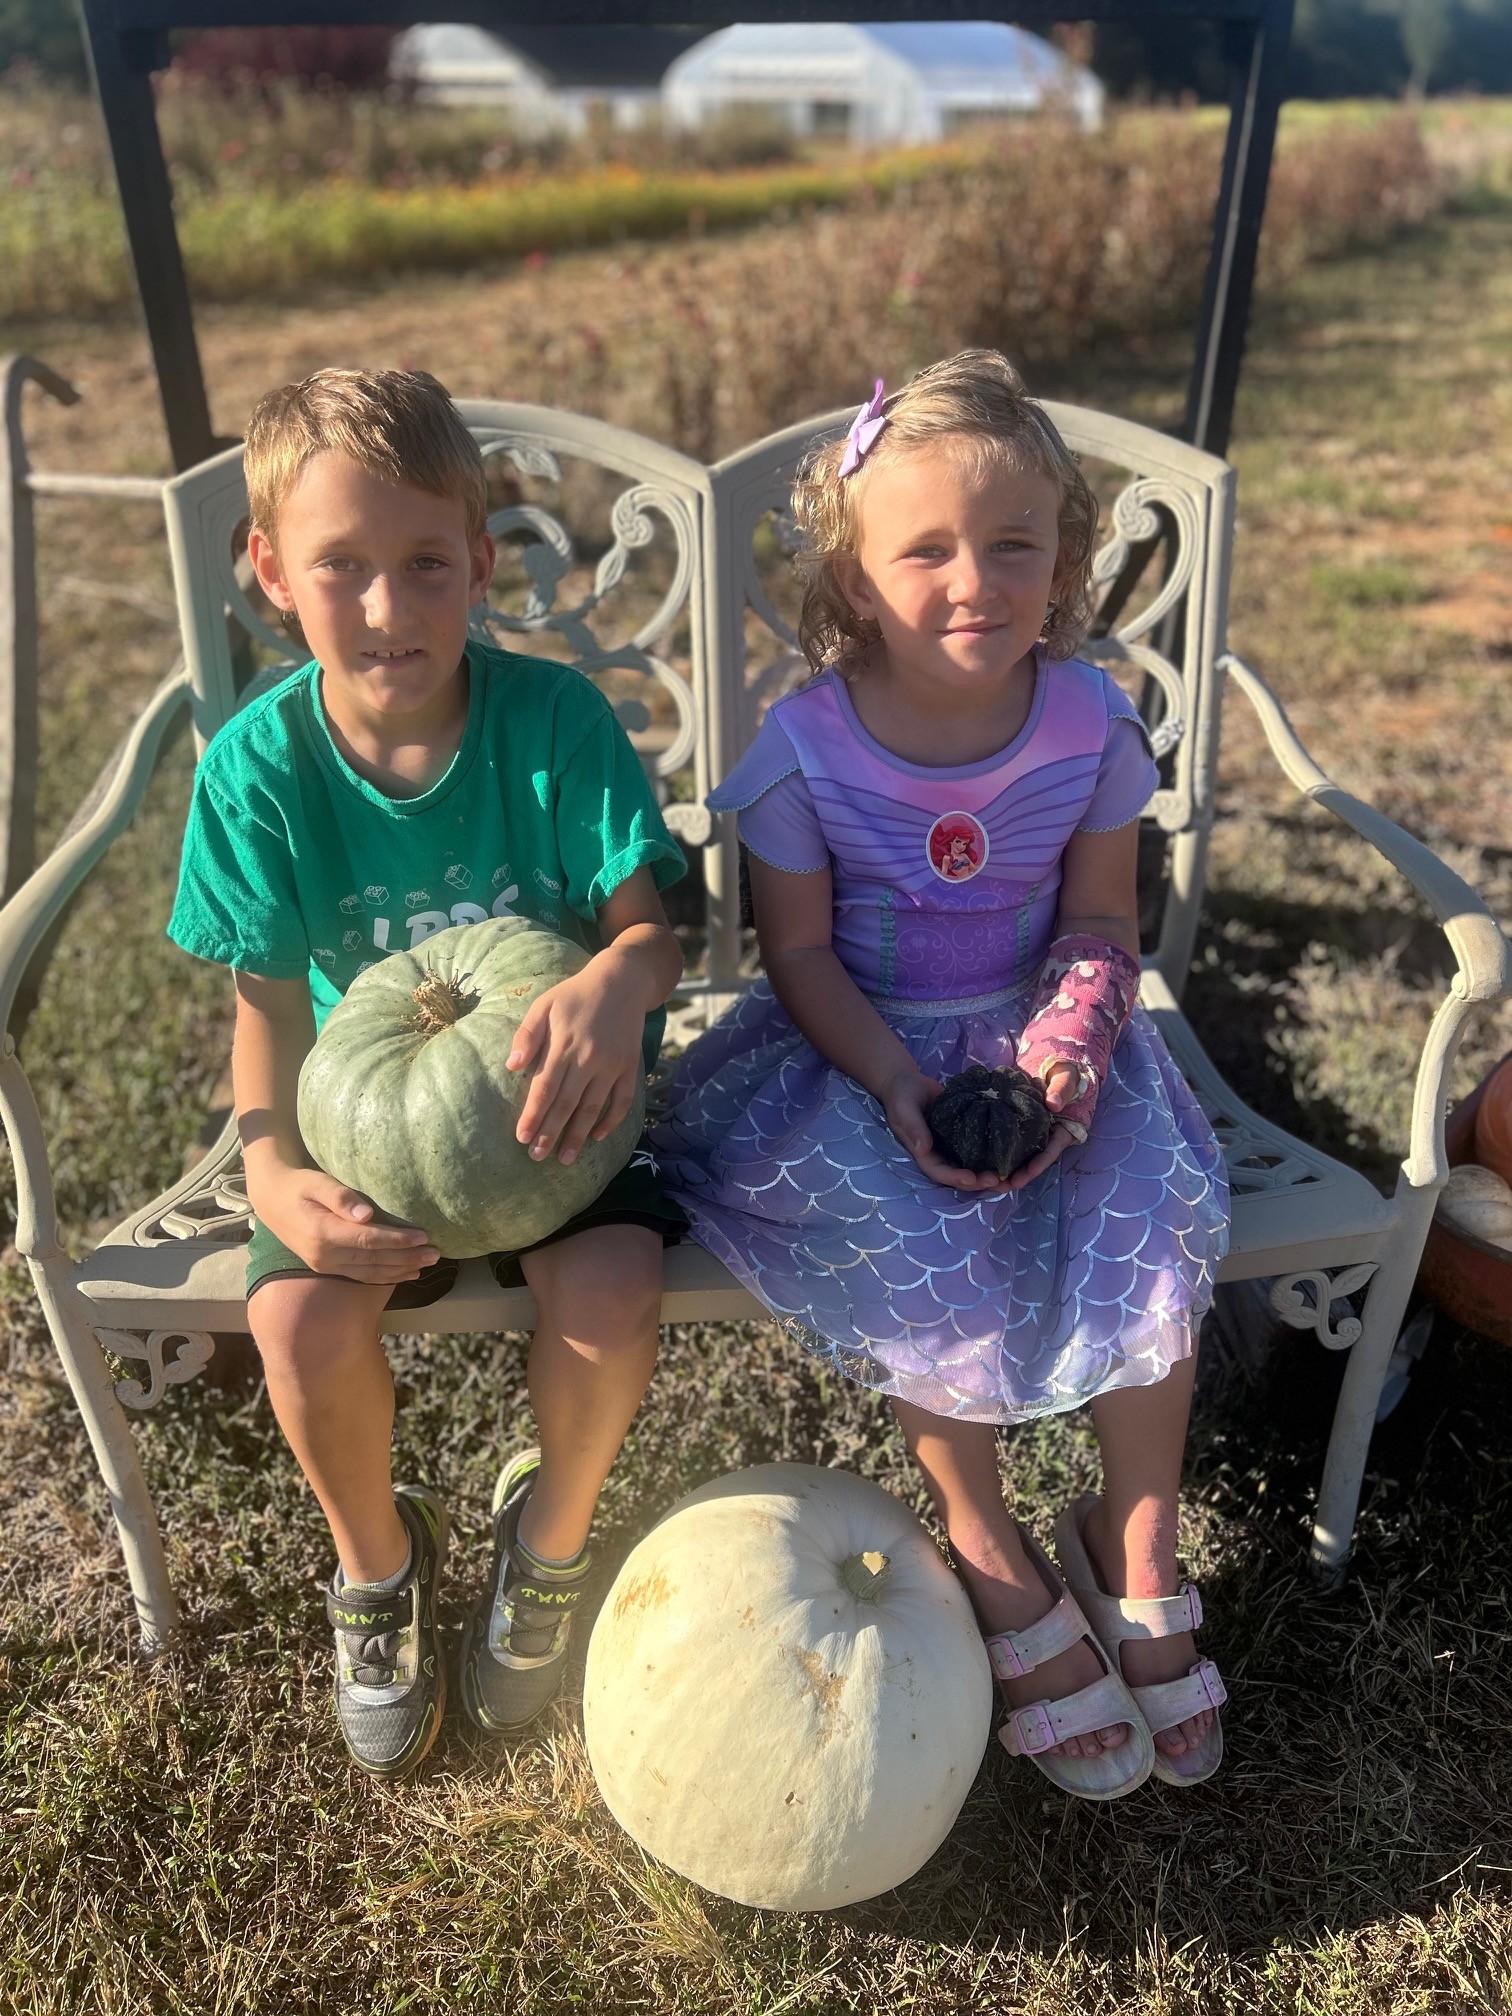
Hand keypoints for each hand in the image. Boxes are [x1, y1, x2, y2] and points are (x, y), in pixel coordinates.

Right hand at [252, 1162, 437, 1283]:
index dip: (398, 1240)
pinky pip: (361, 1277)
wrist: (271, 1199)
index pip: (369, 1240)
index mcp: (323, 1233)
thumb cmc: (298, 1185)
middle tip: (437, 1253)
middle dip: (408, 1257)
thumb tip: (365, 1214)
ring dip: (401, 1270)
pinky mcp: (327, 1268)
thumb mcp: (317, 1182)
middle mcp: (325, 1255)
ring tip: (428, 1264)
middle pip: (374, 1260)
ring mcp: (325, 1265)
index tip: (424, 1236)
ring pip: (371, 1273)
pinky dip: (386, 1277)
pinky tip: (405, 1274)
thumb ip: (341, 1197)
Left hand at [508, 965, 643, 1165]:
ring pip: (593, 1108)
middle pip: (566, 1105)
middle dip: (551, 1134)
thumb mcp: (544, 1004)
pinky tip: (597, 1136)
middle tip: (537, 1157)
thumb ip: (527, 1035)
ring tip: (565, 1158)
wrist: (622, 981)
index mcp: (564, 1044)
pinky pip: (622, 1100)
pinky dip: (611, 1121)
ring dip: (578, 1136)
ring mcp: (613, 1065)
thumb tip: (512, 1067)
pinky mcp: (630, 1067)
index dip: (533, 1116)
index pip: (545, 1089)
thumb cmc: (576, 994)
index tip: (521, 1138)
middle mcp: (590, 1058)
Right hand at [880, 1066, 1011, 1194]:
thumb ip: (914, 1128)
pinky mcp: (965, 1134)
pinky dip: (994, 1154)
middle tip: (998, 1181)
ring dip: (989, 1174)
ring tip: (1010, 1179)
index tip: (971, 1179)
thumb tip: (923, 1150)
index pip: (940, 1172)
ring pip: (972, 1166)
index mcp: (924, 1154)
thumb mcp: (905, 1110)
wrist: (909, 1084)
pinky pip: (979, 1148)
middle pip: (960, 1175)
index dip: (955, 1178)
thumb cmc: (902, 1097)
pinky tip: (1012, 1156)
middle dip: (978, 1181)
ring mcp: (953, 1146)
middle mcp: (940, 1155)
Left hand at [1003, 1062, 1082, 1191]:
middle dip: (1021, 1175)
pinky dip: (1002, 1153)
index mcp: (1064, 1129)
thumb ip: (1061, 1089)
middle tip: (1003, 1186)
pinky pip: (1013, 1143)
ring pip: (1024, 1156)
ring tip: (992, 1182)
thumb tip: (1052, 1104)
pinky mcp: (1022, 1127)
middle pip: (1036, 1160)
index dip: (1039, 1163)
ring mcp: (1036, 1133)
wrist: (1055, 1067)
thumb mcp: (1066, 1077)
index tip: (1026, 1174)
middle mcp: (1050, 1136)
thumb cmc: (1065, 1072)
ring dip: (1010, 1169)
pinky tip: (986, 1162)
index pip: (1052, 1150)